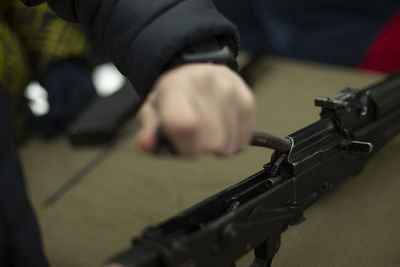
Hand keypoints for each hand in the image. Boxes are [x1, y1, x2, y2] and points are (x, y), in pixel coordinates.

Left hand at [137, 63, 254, 155]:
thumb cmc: (175, 97)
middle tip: (193, 137)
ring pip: (228, 145)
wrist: (199, 73)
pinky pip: (241, 142)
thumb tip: (147, 145)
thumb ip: (148, 131)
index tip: (181, 145)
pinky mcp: (248, 101)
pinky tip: (221, 130)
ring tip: (207, 131)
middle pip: (211, 141)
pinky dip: (231, 143)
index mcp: (176, 84)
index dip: (184, 146)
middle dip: (200, 148)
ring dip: (216, 147)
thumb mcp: (153, 111)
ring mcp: (231, 90)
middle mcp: (207, 82)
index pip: (185, 126)